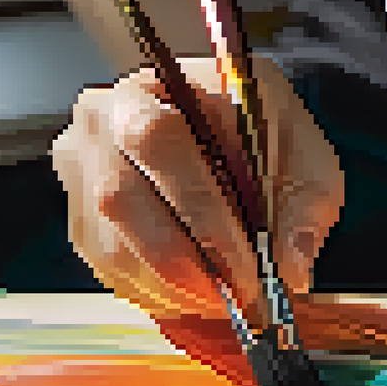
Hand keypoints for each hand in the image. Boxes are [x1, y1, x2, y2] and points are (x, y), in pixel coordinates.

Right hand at [54, 57, 344, 322]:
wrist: (227, 134)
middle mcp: (101, 125)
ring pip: (113, 249)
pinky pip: (111, 273)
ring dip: (175, 288)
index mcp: (154, 87)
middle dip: (187, 264)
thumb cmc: (264, 137)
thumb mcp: (305, 157)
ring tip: (227, 299)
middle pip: (121, 200)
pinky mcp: (81, 221)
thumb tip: (290, 270)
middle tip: (238, 297)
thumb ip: (305, 207)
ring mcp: (80, 174)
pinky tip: (199, 294)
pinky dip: (160, 296)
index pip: (158, 142)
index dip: (201, 213)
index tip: (246, 266)